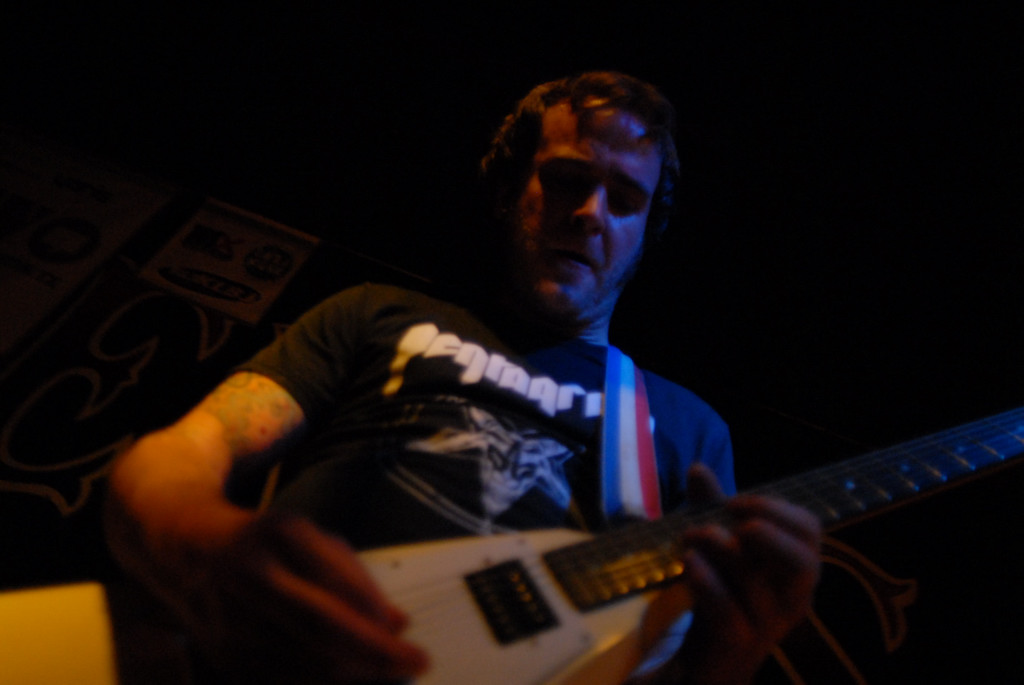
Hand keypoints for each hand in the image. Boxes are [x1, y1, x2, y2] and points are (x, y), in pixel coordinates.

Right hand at [173, 509, 428, 683]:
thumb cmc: (265, 542)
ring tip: (388, 674)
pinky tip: (351, 678)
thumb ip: (356, 578)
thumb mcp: (311, 537)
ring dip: (354, 675)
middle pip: (320, 633)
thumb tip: (397, 624)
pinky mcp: (220, 655)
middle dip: (374, 657)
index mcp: (276, 537)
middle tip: (414, 665)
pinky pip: (281, 681)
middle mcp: (248, 577)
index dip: (377, 626)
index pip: (336, 590)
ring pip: (303, 665)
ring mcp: (229, 620)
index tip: (414, 644)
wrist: (185, 547)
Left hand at [673, 463, 821, 683]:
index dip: (775, 510)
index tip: (735, 502)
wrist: (707, 657)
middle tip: (738, 522)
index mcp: (795, 568)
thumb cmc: (724, 591)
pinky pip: (728, 609)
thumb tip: (697, 467)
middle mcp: (791, 596)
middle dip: (772, 534)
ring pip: (756, 582)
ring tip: (690, 533)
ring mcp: (767, 623)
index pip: (809, 531)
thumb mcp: (719, 545)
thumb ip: (711, 509)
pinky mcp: (737, 643)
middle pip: (804, 562)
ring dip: (719, 548)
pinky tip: (689, 560)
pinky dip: (708, 581)